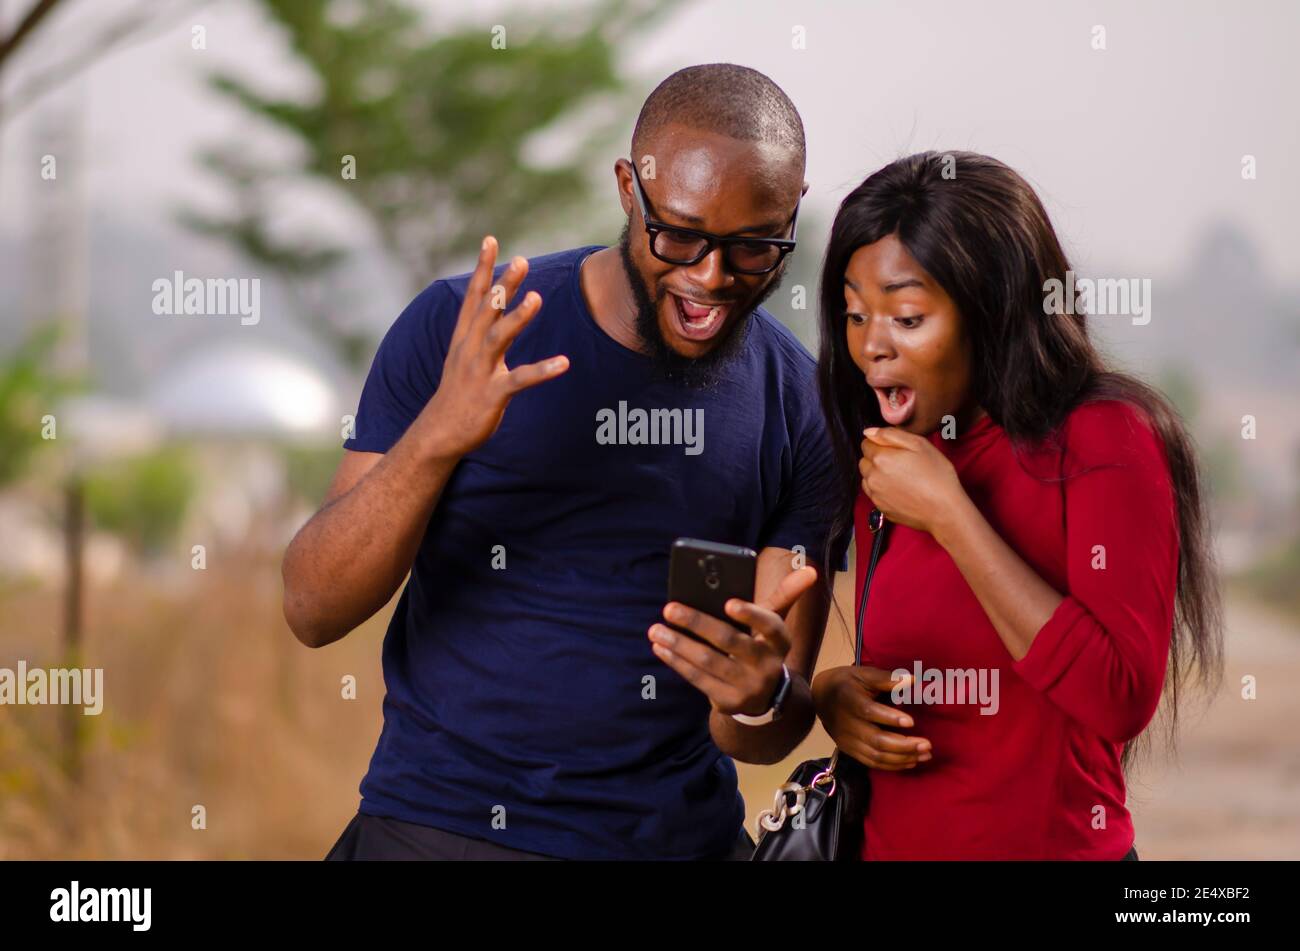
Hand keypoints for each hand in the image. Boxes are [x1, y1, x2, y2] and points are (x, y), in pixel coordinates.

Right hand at [418, 236, 569, 460]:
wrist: (440, 432)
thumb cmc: (459, 391)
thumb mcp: (465, 355)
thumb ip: (481, 329)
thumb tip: (492, 303)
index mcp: (464, 338)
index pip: (473, 297)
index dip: (482, 268)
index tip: (491, 240)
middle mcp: (470, 349)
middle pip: (487, 311)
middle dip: (502, 285)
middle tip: (520, 260)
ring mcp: (480, 372)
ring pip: (498, 339)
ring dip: (517, 318)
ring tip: (536, 298)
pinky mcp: (493, 395)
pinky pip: (520, 380)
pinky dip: (542, 371)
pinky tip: (564, 363)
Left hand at [648, 566, 817, 716]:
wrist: (762, 697)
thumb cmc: (761, 647)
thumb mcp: (773, 625)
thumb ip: (784, 596)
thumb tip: (809, 569)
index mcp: (780, 641)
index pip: (770, 626)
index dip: (751, 615)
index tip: (728, 602)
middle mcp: (768, 666)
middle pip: (730, 641)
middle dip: (697, 623)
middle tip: (670, 608)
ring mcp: (748, 687)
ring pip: (709, 661)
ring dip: (679, 644)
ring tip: (656, 629)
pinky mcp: (729, 702)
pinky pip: (698, 680)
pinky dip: (677, 662)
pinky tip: (661, 648)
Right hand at [811, 665, 931, 769]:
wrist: (820, 697)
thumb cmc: (847, 683)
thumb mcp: (864, 674)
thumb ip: (887, 678)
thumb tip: (912, 680)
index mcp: (849, 700)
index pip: (868, 712)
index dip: (890, 718)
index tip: (911, 721)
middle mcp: (847, 724)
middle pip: (876, 740)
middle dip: (904, 745)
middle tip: (927, 744)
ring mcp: (847, 740)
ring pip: (876, 756)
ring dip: (903, 758)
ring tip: (925, 755)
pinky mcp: (850, 750)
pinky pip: (872, 763)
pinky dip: (893, 766)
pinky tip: (911, 761)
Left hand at [859, 427, 966, 535]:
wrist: (944, 510)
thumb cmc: (937, 476)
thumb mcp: (919, 444)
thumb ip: (890, 434)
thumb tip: (869, 432)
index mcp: (880, 458)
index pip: (866, 443)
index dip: (881, 443)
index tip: (896, 449)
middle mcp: (872, 477)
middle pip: (864, 461)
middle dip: (876, 458)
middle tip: (900, 462)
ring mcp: (875, 495)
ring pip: (867, 478)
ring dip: (877, 474)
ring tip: (901, 477)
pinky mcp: (880, 508)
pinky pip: (874, 493)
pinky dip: (882, 489)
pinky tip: (900, 489)